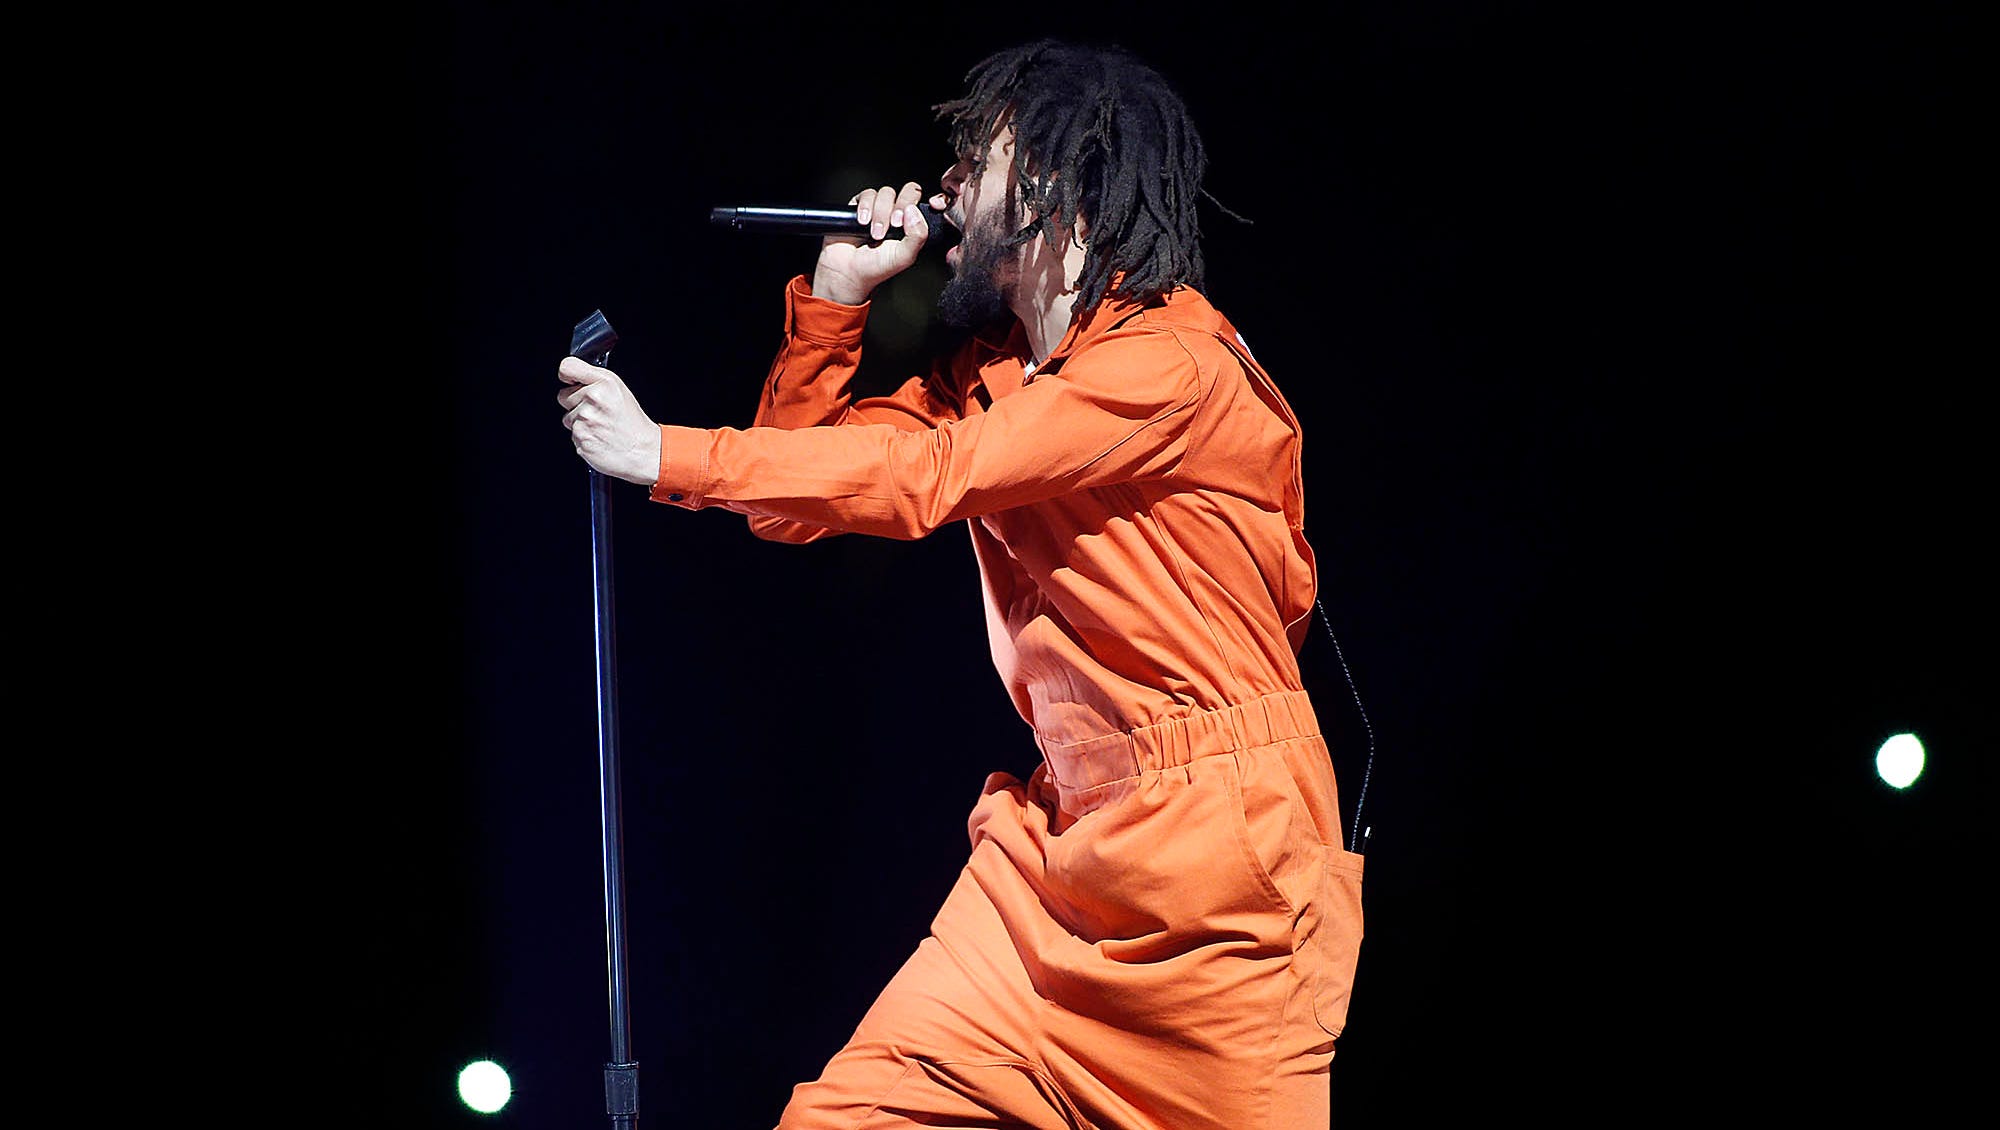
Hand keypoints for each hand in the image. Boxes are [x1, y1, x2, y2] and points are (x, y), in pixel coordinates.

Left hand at [557, 356, 662, 484]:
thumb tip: (571, 378)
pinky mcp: (580, 437)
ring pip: (568, 417)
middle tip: (596, 411)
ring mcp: (585, 419)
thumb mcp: (619, 390)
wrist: (641, 451)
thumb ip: (594, 379)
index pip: (567, 367)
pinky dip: (583, 436)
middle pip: (562, 395)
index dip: (567, 376)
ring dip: (580, 422)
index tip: (571, 382)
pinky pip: (572, 434)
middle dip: (576, 402)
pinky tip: (598, 437)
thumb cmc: (632, 422)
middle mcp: (593, 398)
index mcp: (604, 382)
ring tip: (600, 426)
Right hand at [810, 181, 933, 304]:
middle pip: (905, 192)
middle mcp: (896, 214)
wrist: (848, 271)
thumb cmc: (876, 268)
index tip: (906, 220)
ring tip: (874, 233)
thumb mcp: (905, 256)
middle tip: (893, 225)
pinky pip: (867, 194)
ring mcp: (878, 209)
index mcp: (910, 224)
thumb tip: (914, 210)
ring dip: (880, 213)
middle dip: (898, 207)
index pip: (922, 202)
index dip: (916, 203)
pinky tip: (863, 222)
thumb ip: (918, 235)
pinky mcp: (860, 206)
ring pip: (886, 193)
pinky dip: (865, 207)